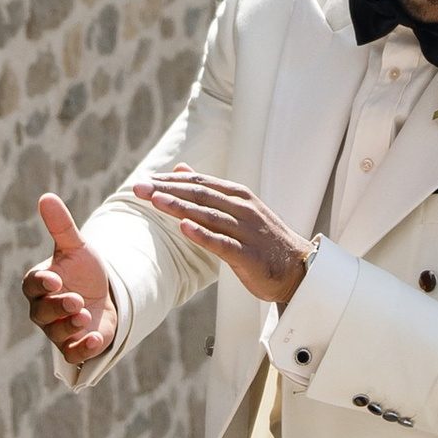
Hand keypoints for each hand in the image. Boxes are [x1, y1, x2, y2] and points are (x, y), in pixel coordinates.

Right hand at [22, 193, 116, 368]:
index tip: (54, 279)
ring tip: (85, 313)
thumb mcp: (76, 247)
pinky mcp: (74, 346)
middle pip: (41, 312)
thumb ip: (61, 226)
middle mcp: (43, 309)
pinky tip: (94, 339)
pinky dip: (81, 349)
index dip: (41, 283)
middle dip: (58, 306)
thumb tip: (46, 196)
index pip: (32, 284)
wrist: (104, 296)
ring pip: (56, 334)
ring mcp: (58, 330)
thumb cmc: (83, 271)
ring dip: (69, 325)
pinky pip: (72, 354)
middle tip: (76, 300)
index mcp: (40, 284)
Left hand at [132, 164, 312, 304]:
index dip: (170, 180)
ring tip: (155, 201)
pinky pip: (222, 243)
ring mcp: (247, 231)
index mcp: (238, 195)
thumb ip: (209, 190)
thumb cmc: (263, 239)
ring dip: (180, 208)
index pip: (199, 183)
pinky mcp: (249, 255)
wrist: (299, 268)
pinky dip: (203, 234)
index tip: (145, 180)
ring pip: (209, 215)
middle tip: (139, 188)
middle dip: (167, 190)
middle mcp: (243, 208)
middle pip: (200, 195)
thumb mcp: (238, 208)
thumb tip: (181, 168)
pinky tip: (184, 228)